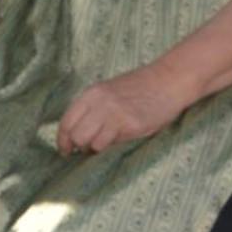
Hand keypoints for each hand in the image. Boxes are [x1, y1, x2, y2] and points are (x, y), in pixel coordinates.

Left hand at [56, 60, 191, 155]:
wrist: (168, 80)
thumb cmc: (140, 88)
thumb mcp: (110, 92)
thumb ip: (94, 109)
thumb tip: (79, 135)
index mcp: (91, 93)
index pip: (66, 122)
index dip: (62, 140)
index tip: (65, 150)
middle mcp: (98, 103)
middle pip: (75, 135)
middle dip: (78, 147)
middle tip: (87, 150)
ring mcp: (113, 114)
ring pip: (88, 142)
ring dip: (94, 148)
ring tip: (105, 144)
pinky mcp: (129, 125)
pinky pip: (107, 144)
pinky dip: (109, 148)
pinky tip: (119, 141)